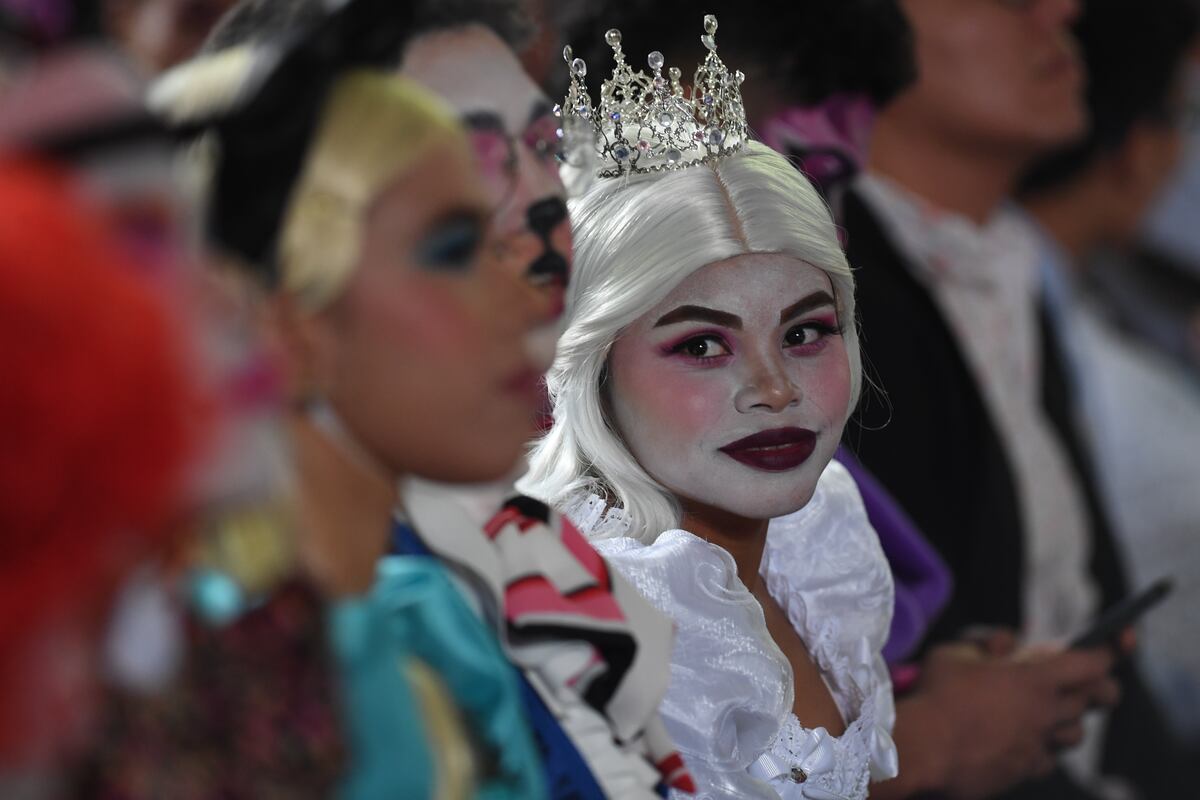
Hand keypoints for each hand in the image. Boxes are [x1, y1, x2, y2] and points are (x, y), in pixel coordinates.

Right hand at [910, 641, 1117, 798]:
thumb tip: (1003, 646)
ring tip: (1046, 711)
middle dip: (1100, 685)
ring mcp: (1038, 745)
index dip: (1108, 650)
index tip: (1115, 639)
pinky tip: (1020, 738)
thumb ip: (983, 644)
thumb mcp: (953, 653)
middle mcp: (1047, 713)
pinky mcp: (1024, 770)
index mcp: (1035, 680)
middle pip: (1098, 699)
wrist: (922, 751)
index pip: (1092, 662)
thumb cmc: (936, 697)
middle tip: (1091, 679)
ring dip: (1068, 719)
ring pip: (1076, 734)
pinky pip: (1047, 758)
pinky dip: (1041, 746)